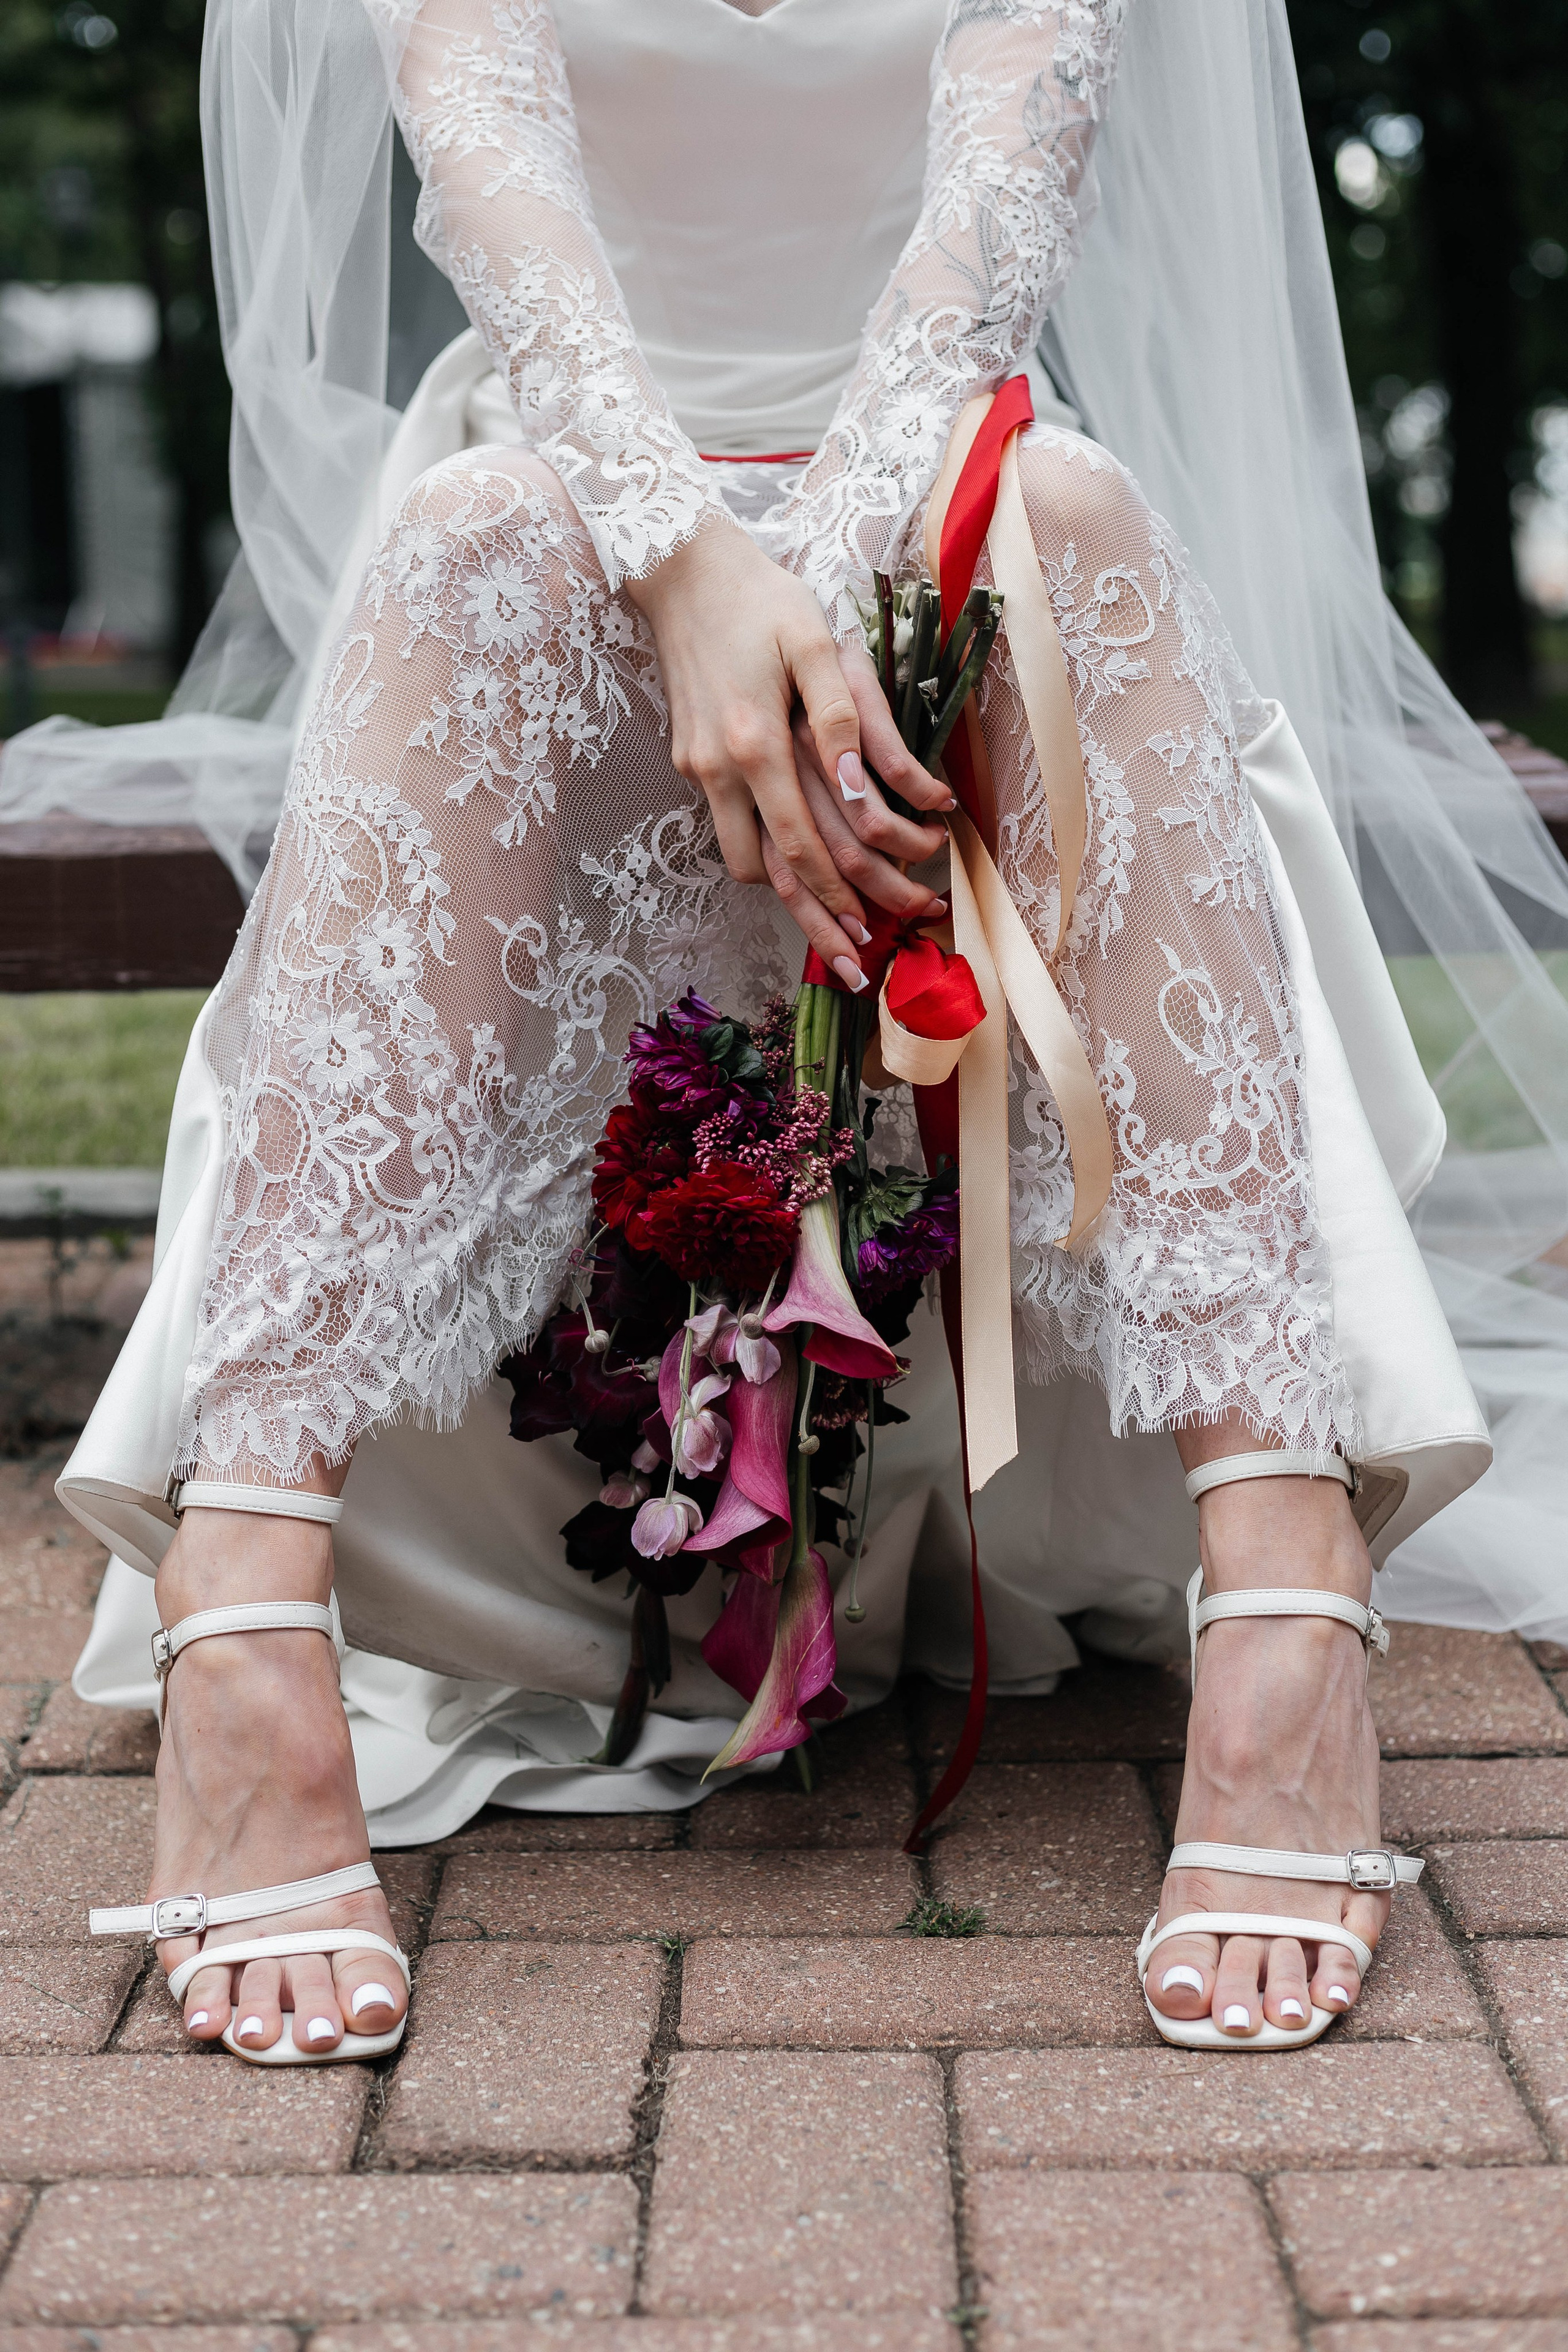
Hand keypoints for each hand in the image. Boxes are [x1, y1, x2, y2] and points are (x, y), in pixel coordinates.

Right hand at [627, 523, 951, 985]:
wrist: (680, 569)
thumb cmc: (761, 599)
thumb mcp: (815, 643)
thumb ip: (846, 716)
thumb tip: (866, 787)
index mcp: (755, 743)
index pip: (801, 845)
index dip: (840, 896)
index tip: (874, 933)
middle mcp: (719, 768)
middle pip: (768, 876)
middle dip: (815, 924)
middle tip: (854, 964)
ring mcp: (698, 768)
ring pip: (741, 861)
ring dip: (786, 896)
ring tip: (833, 923)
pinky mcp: (689, 760)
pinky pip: (729, 827)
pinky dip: (765, 855)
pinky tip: (797, 863)